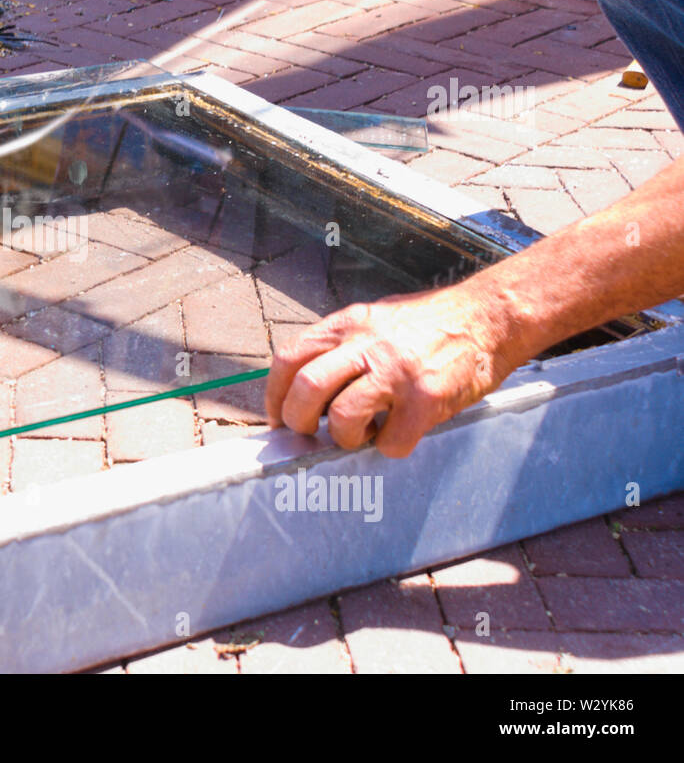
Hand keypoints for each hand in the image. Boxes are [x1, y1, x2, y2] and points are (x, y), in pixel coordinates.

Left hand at [265, 284, 521, 456]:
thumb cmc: (428, 324)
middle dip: (300, 422)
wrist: (489, 317)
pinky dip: (388, 447)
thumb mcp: (374, 320)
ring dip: (345, 438)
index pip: (288, 359)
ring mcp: (397, 371)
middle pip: (307, 390)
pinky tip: (398, 434)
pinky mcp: (427, 398)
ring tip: (361, 434)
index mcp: (347, 324)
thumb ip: (340, 347)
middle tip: (311, 434)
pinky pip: (391, 441)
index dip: (275, 396)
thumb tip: (304, 387)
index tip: (280, 419)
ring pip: (343, 417)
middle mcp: (367, 344)